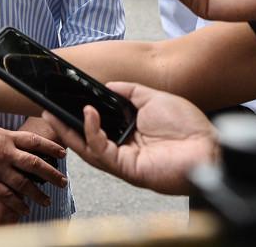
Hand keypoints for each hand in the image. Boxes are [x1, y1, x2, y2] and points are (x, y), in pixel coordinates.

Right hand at [0, 119, 65, 214]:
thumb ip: (2, 135)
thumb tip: (11, 139)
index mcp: (5, 136)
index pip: (34, 141)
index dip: (51, 147)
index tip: (62, 153)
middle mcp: (4, 152)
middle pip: (34, 164)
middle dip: (51, 174)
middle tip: (62, 182)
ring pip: (23, 183)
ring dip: (37, 193)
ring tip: (47, 200)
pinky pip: (6, 195)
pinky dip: (17, 203)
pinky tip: (24, 209)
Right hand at [41, 82, 216, 195]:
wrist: (208, 146)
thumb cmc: (187, 126)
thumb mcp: (153, 98)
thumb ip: (129, 92)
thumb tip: (108, 86)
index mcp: (130, 133)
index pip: (97, 126)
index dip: (78, 115)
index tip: (63, 101)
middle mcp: (124, 148)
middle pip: (86, 140)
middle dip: (63, 127)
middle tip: (46, 111)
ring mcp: (124, 160)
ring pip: (87, 149)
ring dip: (68, 132)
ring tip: (53, 115)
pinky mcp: (127, 168)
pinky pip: (102, 151)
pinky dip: (92, 132)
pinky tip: (89, 114)